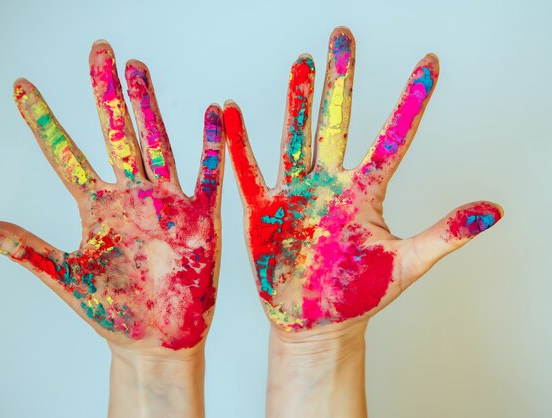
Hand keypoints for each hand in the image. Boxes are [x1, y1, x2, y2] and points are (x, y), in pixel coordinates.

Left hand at [0, 41, 224, 350]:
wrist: (158, 340)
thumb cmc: (114, 312)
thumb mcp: (65, 277)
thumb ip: (25, 248)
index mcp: (96, 207)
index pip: (65, 154)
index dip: (44, 120)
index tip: (22, 87)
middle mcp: (130, 196)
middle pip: (116, 133)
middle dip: (106, 92)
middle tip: (99, 50)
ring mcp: (166, 202)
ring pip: (157, 142)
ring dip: (149, 106)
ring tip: (138, 68)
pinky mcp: (200, 217)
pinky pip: (208, 174)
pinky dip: (214, 144)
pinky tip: (216, 112)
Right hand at [224, 27, 502, 333]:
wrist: (316, 322)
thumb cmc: (358, 296)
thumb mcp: (407, 264)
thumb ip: (445, 235)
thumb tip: (493, 210)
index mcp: (365, 193)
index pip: (393, 139)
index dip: (411, 102)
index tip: (430, 64)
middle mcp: (330, 184)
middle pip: (336, 121)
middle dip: (340, 80)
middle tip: (342, 37)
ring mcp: (296, 193)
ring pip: (295, 137)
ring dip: (297, 100)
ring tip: (301, 63)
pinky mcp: (264, 210)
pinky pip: (250, 171)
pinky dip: (239, 144)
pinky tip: (230, 112)